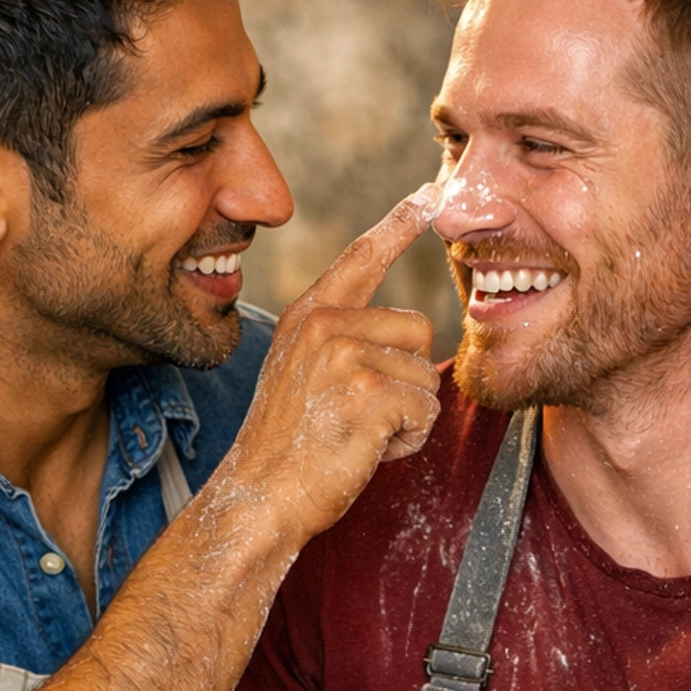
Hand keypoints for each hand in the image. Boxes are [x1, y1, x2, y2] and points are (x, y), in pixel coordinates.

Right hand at [224, 188, 442, 549]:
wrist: (258, 499)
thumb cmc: (288, 449)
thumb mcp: (303, 374)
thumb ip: (342, 343)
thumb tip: (409, 330)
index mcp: (308, 316)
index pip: (361, 257)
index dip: (399, 223)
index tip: (432, 191)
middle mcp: (324, 324)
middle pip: (419, 329)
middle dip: (406, 380)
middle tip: (357, 416)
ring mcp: (345, 356)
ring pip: (426, 375)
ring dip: (406, 417)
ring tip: (355, 436)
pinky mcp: (368, 394)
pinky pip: (425, 411)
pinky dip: (406, 442)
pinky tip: (364, 452)